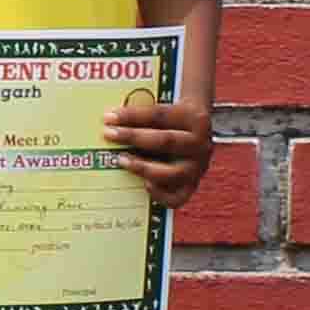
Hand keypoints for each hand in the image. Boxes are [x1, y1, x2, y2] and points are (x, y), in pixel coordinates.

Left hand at [104, 94, 220, 208]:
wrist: (196, 133)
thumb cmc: (171, 121)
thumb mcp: (165, 111)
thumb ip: (143, 115)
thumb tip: (111, 121)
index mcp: (195, 118)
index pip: (160, 115)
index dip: (133, 116)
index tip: (108, 117)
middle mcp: (200, 144)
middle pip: (166, 141)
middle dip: (133, 137)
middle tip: (109, 134)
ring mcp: (198, 167)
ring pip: (172, 173)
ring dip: (142, 167)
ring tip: (121, 159)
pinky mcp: (192, 186)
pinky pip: (177, 198)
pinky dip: (158, 194)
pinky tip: (143, 184)